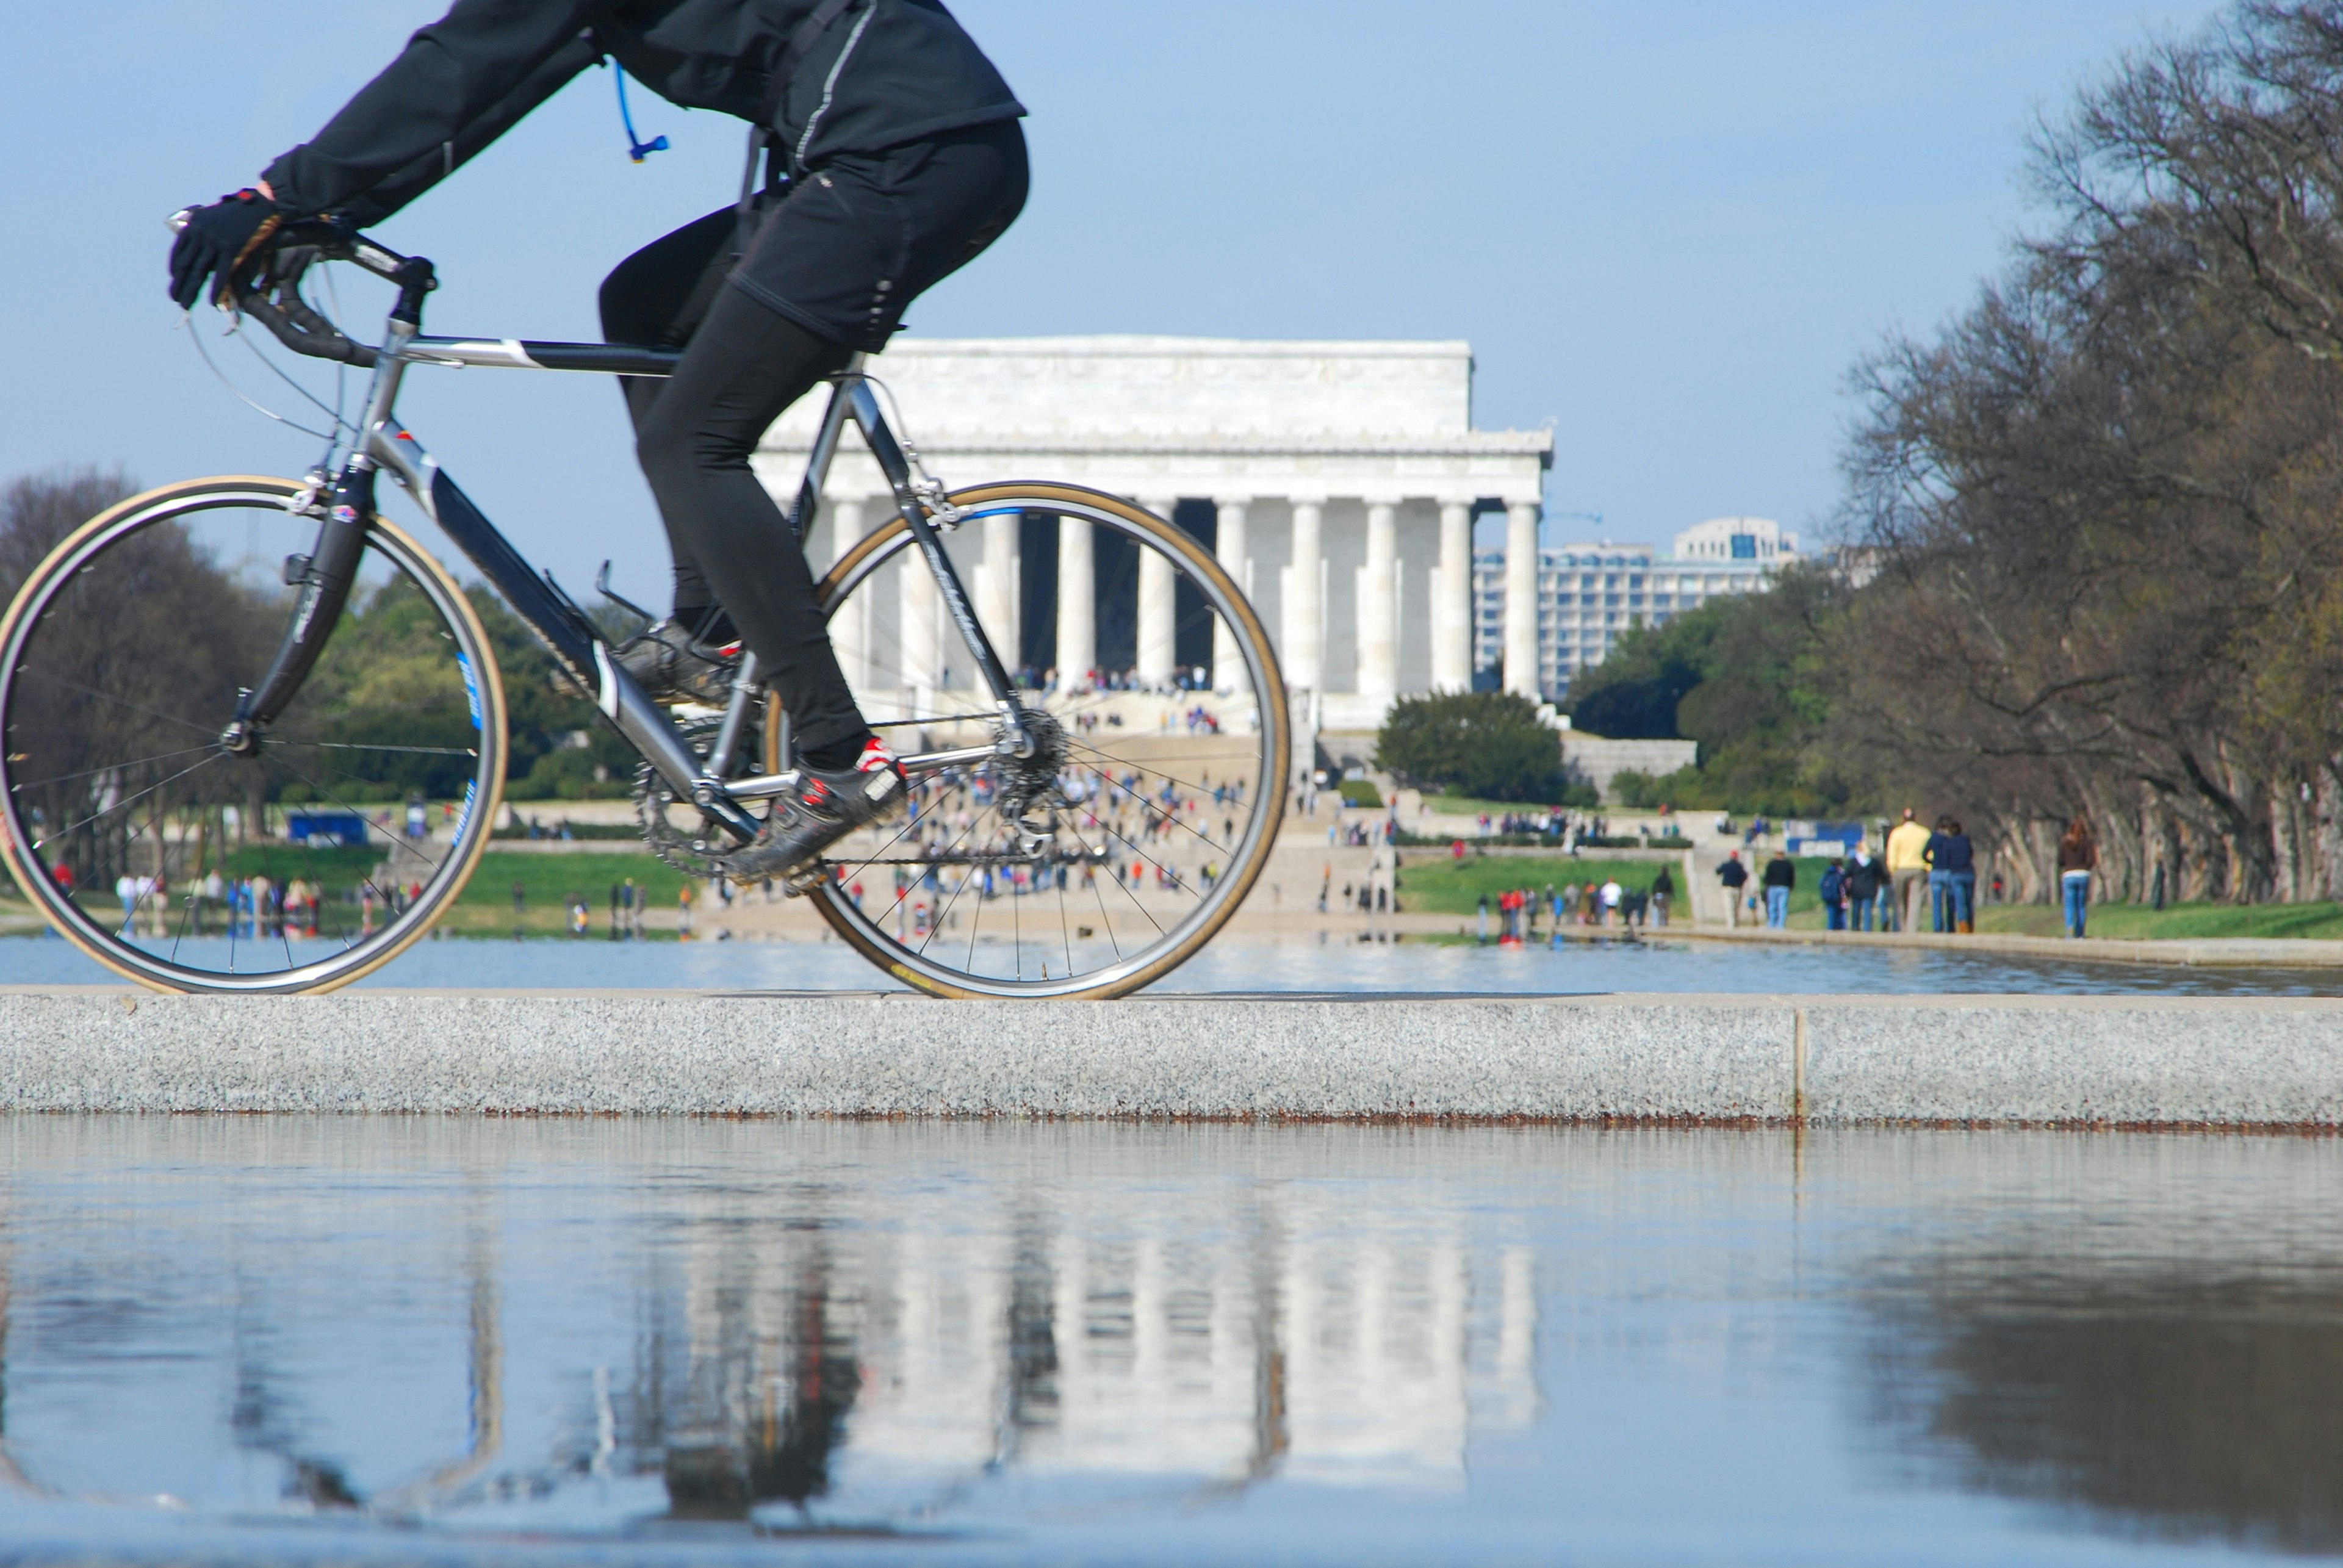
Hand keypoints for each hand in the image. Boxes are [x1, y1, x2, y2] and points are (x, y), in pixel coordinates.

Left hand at [167, 189, 283, 310]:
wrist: (261, 206)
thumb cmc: (240, 214)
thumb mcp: (215, 218)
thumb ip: (205, 234)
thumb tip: (202, 256)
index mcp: (195, 224)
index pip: (178, 252)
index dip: (174, 270)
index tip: (175, 281)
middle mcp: (201, 232)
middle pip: (185, 264)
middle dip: (179, 284)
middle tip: (175, 299)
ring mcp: (215, 240)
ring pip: (199, 271)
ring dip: (191, 291)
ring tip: (187, 305)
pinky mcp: (232, 248)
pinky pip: (220, 273)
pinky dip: (215, 289)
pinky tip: (211, 302)